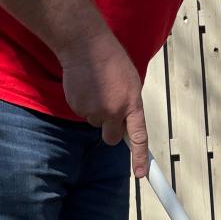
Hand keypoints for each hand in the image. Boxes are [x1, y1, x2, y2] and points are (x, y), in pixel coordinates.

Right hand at [60, 34, 149, 176]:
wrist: (86, 45)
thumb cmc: (111, 60)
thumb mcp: (131, 82)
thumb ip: (129, 105)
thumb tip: (126, 121)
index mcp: (132, 104)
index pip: (139, 137)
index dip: (141, 158)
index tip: (142, 174)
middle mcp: (114, 111)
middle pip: (111, 137)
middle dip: (109, 129)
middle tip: (107, 107)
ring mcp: (95, 110)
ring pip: (95, 122)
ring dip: (95, 109)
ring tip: (96, 86)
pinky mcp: (78, 107)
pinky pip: (82, 113)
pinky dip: (83, 102)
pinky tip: (85, 86)